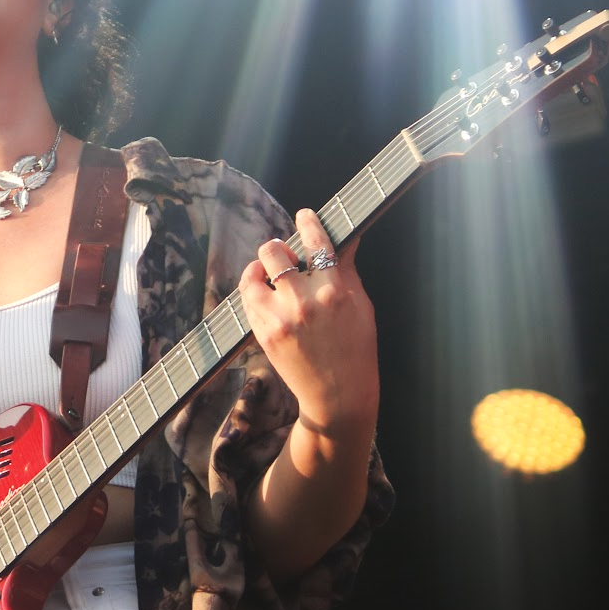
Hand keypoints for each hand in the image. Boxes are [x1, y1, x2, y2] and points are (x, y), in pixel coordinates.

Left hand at [236, 209, 378, 441]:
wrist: (338, 394)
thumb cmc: (356, 348)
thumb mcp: (360, 305)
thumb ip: (346, 270)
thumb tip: (347, 237)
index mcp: (334, 291)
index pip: (316, 243)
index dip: (308, 223)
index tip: (304, 215)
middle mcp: (304, 301)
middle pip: (274, 252)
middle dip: (277, 248)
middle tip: (283, 254)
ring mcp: (280, 318)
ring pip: (253, 275)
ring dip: (259, 269)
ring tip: (267, 274)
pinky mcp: (264, 334)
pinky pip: (248, 300)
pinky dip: (254, 293)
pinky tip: (265, 296)